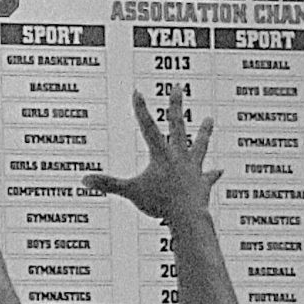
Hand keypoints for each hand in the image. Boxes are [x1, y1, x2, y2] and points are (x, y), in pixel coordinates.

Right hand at [85, 89, 217, 222]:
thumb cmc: (160, 203)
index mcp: (161, 156)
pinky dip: (212, 175)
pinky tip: (219, 171)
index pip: (148, 128)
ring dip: (204, 133)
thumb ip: (107, 184)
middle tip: (177, 88)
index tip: (137, 91)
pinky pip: (208, 178)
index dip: (141, 110)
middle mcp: (179, 157)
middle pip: (178, 126)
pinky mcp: (202, 185)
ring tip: (209, 120)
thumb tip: (84, 180)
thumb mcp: (130, 192)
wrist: (187, 216)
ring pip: (199, 146)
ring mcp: (193, 169)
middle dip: (176, 106)